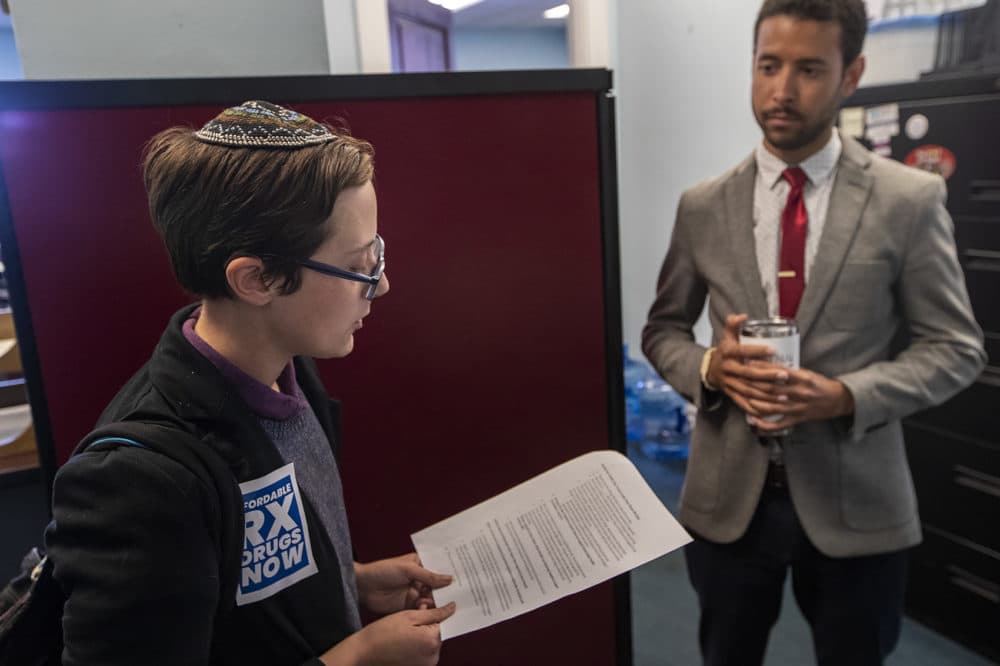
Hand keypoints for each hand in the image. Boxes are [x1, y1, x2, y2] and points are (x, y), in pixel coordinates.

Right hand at [320, 603, 455, 665]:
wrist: (365, 652)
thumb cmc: (383, 633)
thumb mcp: (409, 615)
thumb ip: (433, 612)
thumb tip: (452, 607)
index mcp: (432, 641)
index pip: (442, 620)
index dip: (431, 612)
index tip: (421, 608)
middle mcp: (433, 656)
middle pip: (438, 632)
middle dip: (427, 624)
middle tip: (409, 619)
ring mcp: (426, 664)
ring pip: (431, 642)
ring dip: (422, 634)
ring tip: (404, 631)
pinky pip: (424, 652)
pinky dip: (418, 644)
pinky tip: (403, 640)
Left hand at [356, 553, 451, 614]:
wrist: (362, 586)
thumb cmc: (382, 570)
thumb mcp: (408, 569)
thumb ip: (429, 576)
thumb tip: (450, 579)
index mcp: (420, 564)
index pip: (438, 569)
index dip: (449, 574)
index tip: (463, 579)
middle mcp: (419, 579)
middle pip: (437, 586)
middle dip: (445, 591)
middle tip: (455, 596)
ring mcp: (414, 592)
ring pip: (431, 598)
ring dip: (434, 601)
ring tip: (433, 602)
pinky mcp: (408, 605)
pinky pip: (421, 608)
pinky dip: (425, 609)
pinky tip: (424, 608)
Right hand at [707, 314, 791, 413]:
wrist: (710, 370)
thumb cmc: (725, 352)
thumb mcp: (726, 337)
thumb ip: (733, 325)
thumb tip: (742, 315)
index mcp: (727, 353)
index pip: (742, 351)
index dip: (756, 351)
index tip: (773, 350)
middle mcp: (728, 370)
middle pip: (748, 374)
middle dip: (767, 376)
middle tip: (785, 375)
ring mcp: (730, 384)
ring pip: (749, 391)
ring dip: (767, 394)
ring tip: (784, 394)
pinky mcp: (732, 396)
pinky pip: (745, 404)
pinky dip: (758, 408)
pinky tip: (772, 409)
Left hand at [748, 367, 854, 431]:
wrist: (838, 400)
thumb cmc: (820, 384)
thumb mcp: (807, 373)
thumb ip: (789, 371)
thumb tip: (767, 365)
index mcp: (803, 379)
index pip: (779, 373)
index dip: (762, 368)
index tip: (749, 363)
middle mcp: (800, 393)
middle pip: (771, 390)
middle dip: (753, 385)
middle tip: (739, 379)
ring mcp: (798, 408)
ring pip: (772, 407)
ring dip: (755, 403)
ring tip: (742, 397)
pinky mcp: (797, 419)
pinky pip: (779, 424)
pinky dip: (765, 424)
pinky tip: (753, 420)